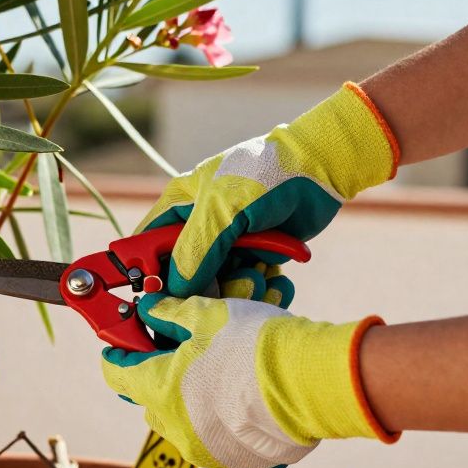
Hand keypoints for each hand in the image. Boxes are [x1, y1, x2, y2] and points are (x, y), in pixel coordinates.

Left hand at [101, 290, 395, 467]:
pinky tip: (241, 404)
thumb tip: (149, 307)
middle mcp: (174, 428)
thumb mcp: (207, 315)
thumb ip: (170, 313)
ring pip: (182, 425)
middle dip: (159, 378)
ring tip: (219, 379)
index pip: (116, 374)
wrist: (312, 383)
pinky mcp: (235, 466)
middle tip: (181, 356)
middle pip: (150, 400)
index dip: (117, 356)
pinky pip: (214, 444)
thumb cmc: (257, 345)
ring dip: (190, 404)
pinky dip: (220, 426)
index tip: (124, 345)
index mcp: (159, 390)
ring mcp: (204, 452)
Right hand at [139, 83, 398, 296]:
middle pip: (185, 274)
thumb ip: (193, 251)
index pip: (147, 246)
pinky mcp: (255, 255)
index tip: (161, 299)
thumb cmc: (265, 176)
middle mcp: (200, 227)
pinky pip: (248, 283)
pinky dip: (262, 287)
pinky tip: (276, 279)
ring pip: (219, 283)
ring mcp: (228, 242)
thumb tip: (174, 290)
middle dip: (208, 286)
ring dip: (240, 288)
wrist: (320, 168)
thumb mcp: (222, 210)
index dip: (149, 274)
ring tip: (260, 278)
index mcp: (178, 207)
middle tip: (231, 285)